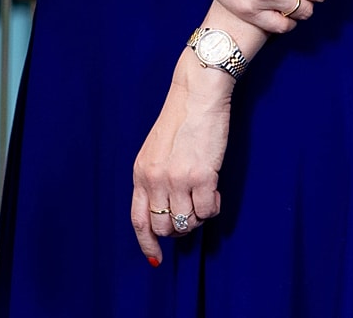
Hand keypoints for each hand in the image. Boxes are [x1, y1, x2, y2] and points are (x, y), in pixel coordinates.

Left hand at [130, 56, 233, 264]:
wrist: (197, 95)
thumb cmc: (180, 120)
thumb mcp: (155, 151)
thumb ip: (154, 179)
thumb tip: (164, 211)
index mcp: (140, 173)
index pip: (138, 220)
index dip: (147, 243)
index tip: (156, 258)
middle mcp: (155, 179)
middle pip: (165, 226)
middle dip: (180, 227)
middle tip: (191, 210)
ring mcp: (178, 180)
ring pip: (189, 222)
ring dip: (199, 215)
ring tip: (203, 195)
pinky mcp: (202, 176)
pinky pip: (208, 211)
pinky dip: (213, 206)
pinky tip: (213, 189)